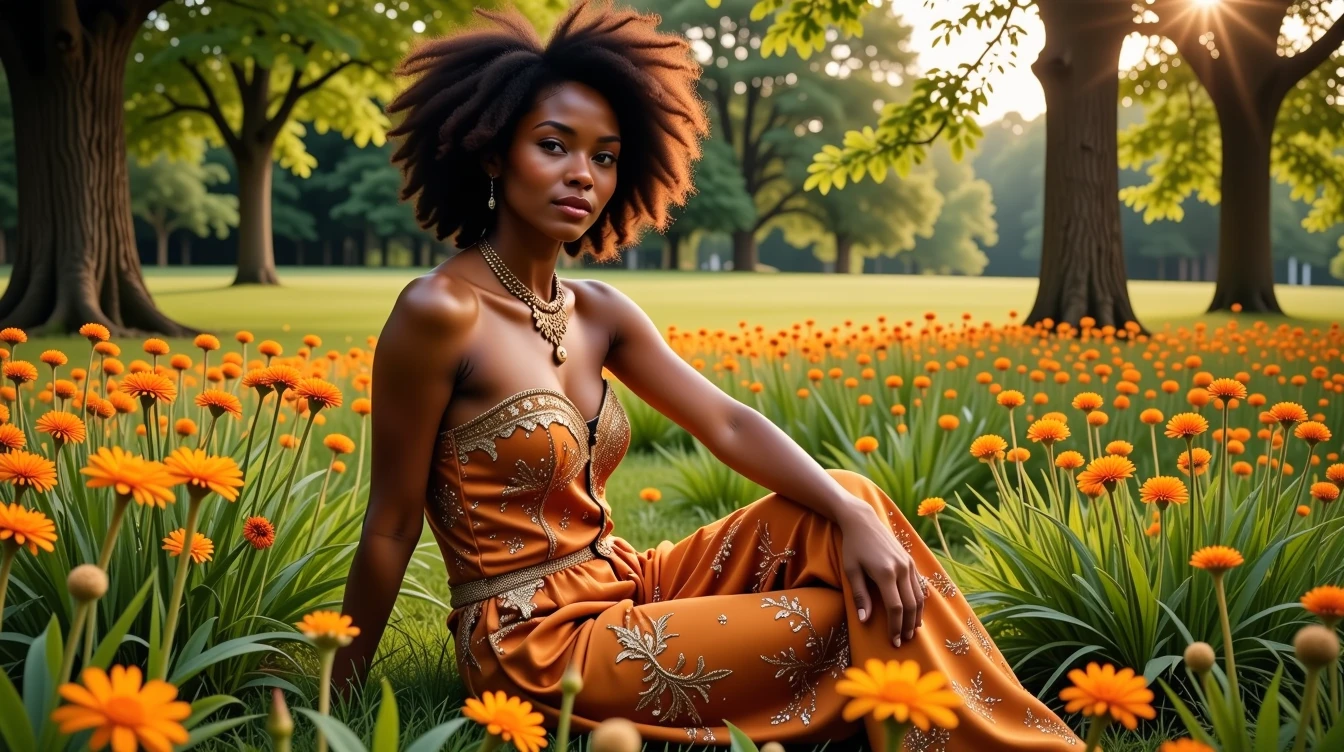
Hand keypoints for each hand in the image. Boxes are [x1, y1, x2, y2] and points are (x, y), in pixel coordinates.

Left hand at [835, 498, 924, 646]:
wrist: (863, 521)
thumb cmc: (853, 547)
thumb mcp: (852, 571)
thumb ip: (860, 596)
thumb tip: (864, 620)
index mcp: (886, 573)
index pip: (896, 608)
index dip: (895, 627)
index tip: (894, 641)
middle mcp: (902, 569)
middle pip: (911, 605)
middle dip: (907, 626)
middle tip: (904, 641)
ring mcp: (909, 564)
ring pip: (919, 596)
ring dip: (916, 616)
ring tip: (911, 630)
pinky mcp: (911, 561)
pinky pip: (920, 585)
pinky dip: (921, 601)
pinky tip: (917, 611)